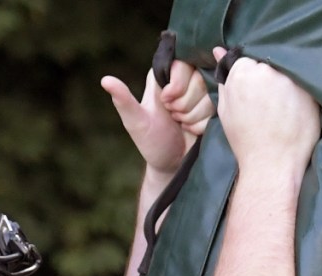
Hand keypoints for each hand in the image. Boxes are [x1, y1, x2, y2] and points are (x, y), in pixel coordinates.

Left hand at [101, 61, 214, 176]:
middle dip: (185, 104)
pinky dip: (203, 123)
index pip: (181, 64)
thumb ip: (124, 100)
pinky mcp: (212, 107)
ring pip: (209, 93)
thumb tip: (105, 80)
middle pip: (198, 78)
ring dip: (194, 116)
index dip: (178, 85)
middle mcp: (182, 81)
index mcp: (162, 76)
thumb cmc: (150, 142)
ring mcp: (199, 94)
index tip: (167, 102)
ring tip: (181, 125)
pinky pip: (217, 107)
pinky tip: (192, 130)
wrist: (170, 164)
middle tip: (174, 117)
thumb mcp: (135, 122)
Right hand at [214, 49, 319, 174]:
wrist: (271, 165)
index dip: (252, 75)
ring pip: (287, 70)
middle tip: (269, 99)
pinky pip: (304, 82)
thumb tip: (218, 51)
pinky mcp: (309, 90)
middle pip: (268, 61)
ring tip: (283, 105)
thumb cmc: (245, 141)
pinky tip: (294, 109)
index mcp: (242, 72)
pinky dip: (299, 92)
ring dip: (285, 82)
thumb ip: (224, 78)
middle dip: (268, 75)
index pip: (248, 58)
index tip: (255, 91)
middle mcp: (267, 70)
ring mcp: (290, 79)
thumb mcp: (226, 109)